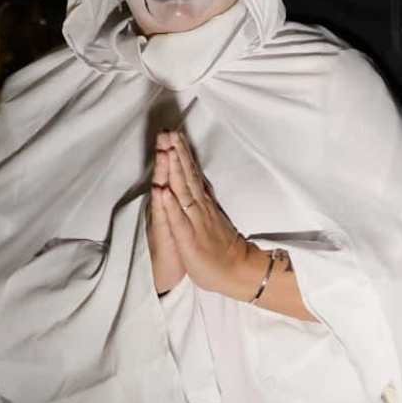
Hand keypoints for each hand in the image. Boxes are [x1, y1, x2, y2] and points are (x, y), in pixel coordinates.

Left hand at [151, 130, 256, 297]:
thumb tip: (197, 177)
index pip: (192, 173)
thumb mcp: (213, 216)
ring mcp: (196, 222)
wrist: (239, 271)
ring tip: (166, 150)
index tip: (174, 132)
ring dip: (174, 171)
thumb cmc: (221, 247)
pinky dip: (170, 205)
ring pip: (183, 192)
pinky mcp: (190, 240)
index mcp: (203, 203)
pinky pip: (179, 220)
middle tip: (169, 131)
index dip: (182, 153)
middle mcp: (200, 208)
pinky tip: (162, 191)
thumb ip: (204, 197)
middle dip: (177, 153)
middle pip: (187, 177)